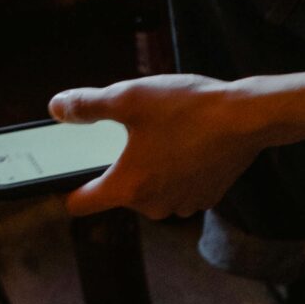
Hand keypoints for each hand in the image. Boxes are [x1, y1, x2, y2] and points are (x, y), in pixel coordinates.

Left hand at [49, 75, 264, 219]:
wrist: (247, 118)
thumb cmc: (188, 108)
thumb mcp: (129, 97)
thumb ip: (87, 105)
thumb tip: (57, 108)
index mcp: (127, 187)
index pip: (80, 204)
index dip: (69, 190)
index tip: (70, 174)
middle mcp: (153, 206)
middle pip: (120, 192)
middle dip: (123, 166)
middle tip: (136, 132)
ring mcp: (183, 205)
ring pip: (152, 189)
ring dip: (154, 168)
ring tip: (167, 134)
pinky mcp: (207, 197)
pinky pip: (180, 187)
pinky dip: (179, 170)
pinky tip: (190, 144)